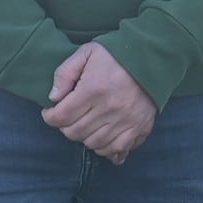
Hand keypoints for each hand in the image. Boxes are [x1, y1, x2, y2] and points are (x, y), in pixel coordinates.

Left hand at [42, 40, 156, 160]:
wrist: (151, 56)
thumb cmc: (115, 54)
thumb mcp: (86, 53)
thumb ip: (64, 73)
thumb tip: (53, 98)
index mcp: (93, 90)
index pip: (62, 117)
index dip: (50, 117)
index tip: (50, 112)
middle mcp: (109, 109)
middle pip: (75, 133)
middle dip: (65, 126)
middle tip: (69, 117)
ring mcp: (126, 121)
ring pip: (94, 144)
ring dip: (84, 137)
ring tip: (85, 125)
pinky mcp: (140, 127)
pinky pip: (117, 149)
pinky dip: (106, 149)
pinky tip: (102, 138)